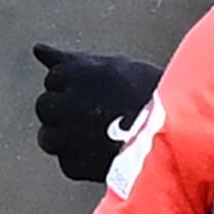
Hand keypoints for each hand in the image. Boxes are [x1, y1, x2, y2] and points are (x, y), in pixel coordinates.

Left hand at [33, 45, 163, 182]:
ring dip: (65, 136)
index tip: (100, 92)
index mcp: (72, 75)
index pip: (54, 78)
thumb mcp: (113, 65)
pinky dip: (81, 158)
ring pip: (47, 137)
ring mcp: (66, 137)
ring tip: (98, 136)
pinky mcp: (74, 165)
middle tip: (98, 114)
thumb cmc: (148, 92)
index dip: (76, 85)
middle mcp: (63, 104)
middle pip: (45, 106)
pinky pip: (66, 161)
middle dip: (64, 109)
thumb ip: (71, 59)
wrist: (177, 132)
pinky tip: (105, 151)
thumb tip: (37, 48)